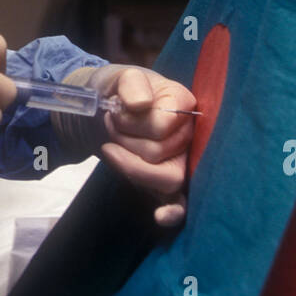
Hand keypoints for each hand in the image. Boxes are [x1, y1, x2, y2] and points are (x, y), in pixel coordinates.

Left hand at [87, 65, 194, 226]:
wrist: (104, 112)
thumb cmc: (117, 92)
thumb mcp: (119, 78)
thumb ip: (131, 83)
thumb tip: (140, 105)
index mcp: (183, 103)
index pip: (161, 125)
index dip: (131, 122)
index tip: (115, 110)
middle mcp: (190, 134)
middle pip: (158, 153)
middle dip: (124, 141)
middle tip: (111, 124)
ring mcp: (182, 161)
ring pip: (167, 178)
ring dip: (130, 166)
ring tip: (111, 148)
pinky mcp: (167, 183)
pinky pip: (180, 205)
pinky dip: (172, 212)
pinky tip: (161, 216)